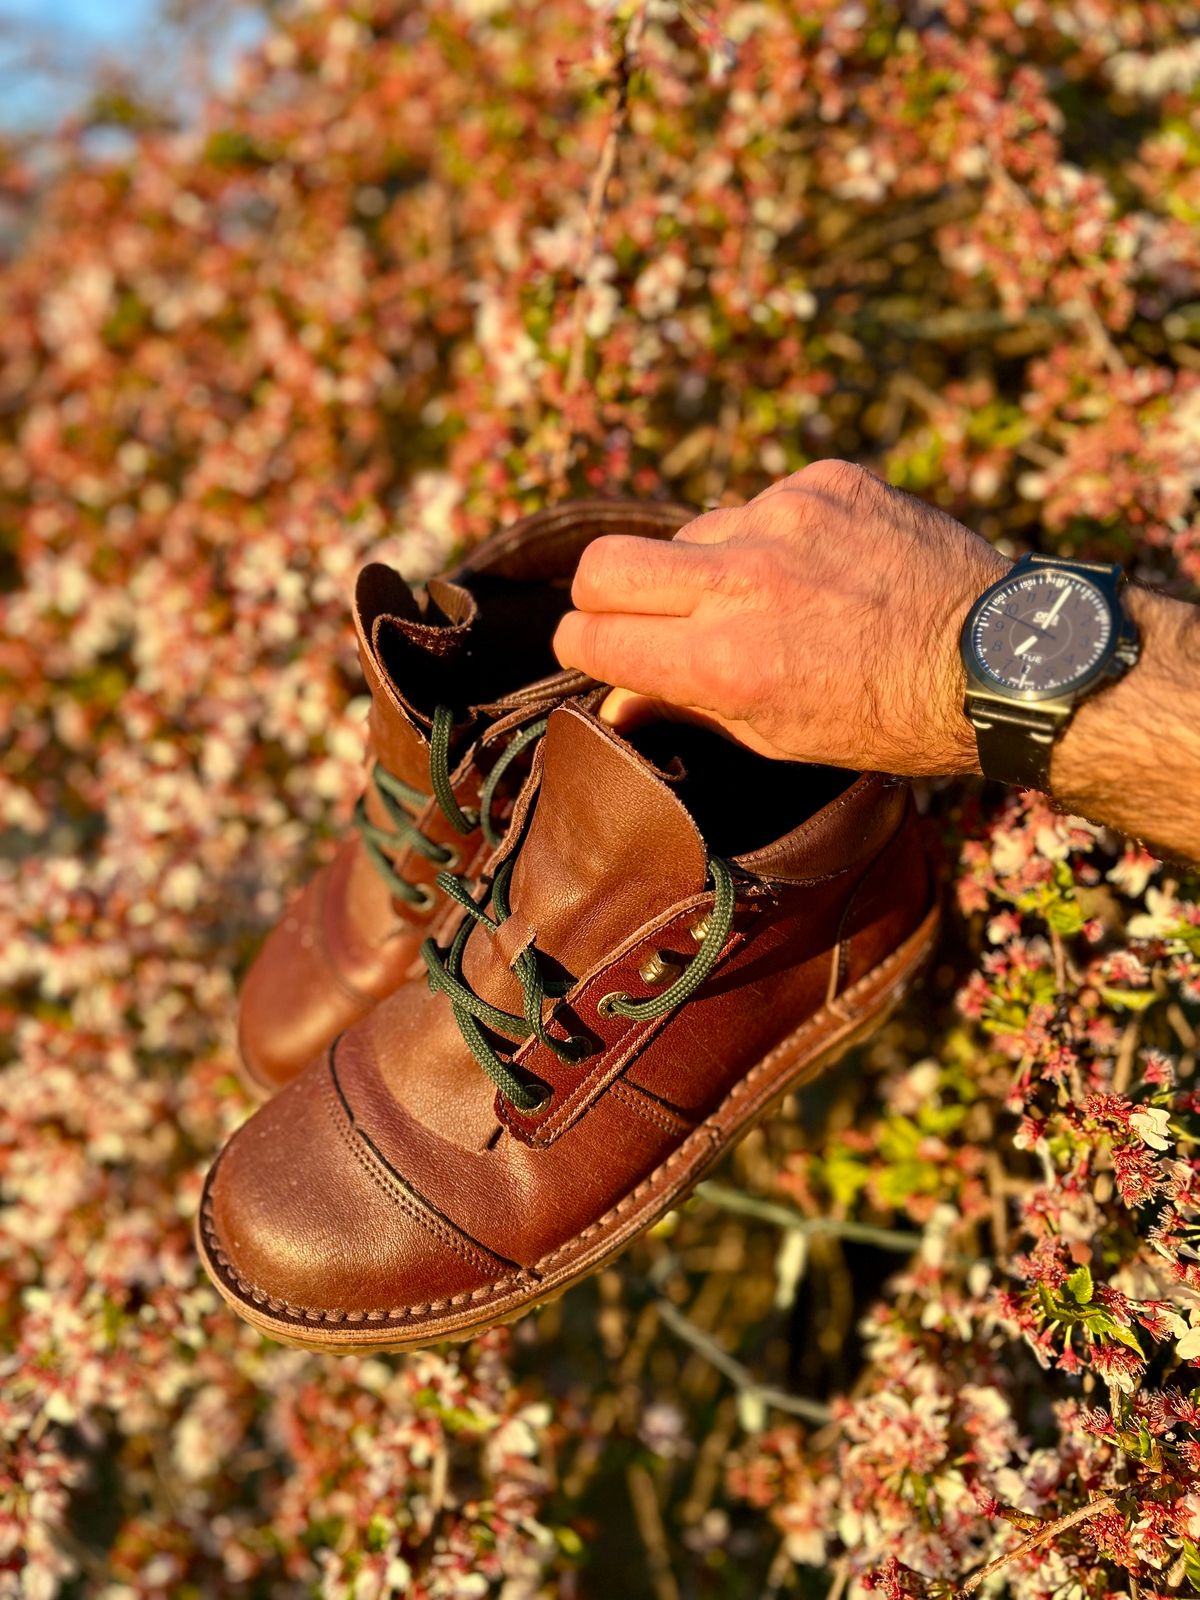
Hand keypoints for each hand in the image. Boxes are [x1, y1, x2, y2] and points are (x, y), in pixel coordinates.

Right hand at [552, 459, 1009, 776]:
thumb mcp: (779, 737)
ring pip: (688, 533)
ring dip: (705, 568)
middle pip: (603, 564)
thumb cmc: (888, 718)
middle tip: (637, 617)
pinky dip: (771, 536)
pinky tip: (818, 567)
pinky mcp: (825, 481)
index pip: (591, 635)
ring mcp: (783, 519)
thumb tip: (614, 701)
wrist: (999, 658)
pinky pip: (759, 503)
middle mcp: (742, 582)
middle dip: (602, 596)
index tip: (601, 653)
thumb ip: (686, 709)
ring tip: (767, 600)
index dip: (585, 648)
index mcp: (723, 662)